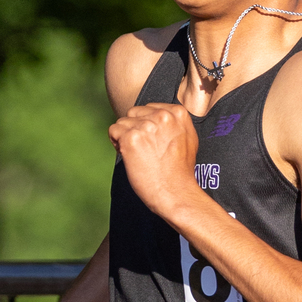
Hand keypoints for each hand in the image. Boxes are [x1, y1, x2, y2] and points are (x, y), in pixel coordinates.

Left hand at [108, 101, 200, 220]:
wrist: (176, 193)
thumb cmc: (181, 172)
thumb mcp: (188, 139)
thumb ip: (175, 123)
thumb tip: (160, 116)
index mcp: (177, 113)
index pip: (149, 108)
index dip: (146, 125)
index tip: (151, 141)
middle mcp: (162, 116)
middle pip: (134, 113)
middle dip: (134, 129)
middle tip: (143, 150)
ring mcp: (145, 126)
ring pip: (122, 122)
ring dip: (125, 137)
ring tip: (137, 155)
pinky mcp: (131, 138)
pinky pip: (113, 131)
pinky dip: (116, 143)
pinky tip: (128, 156)